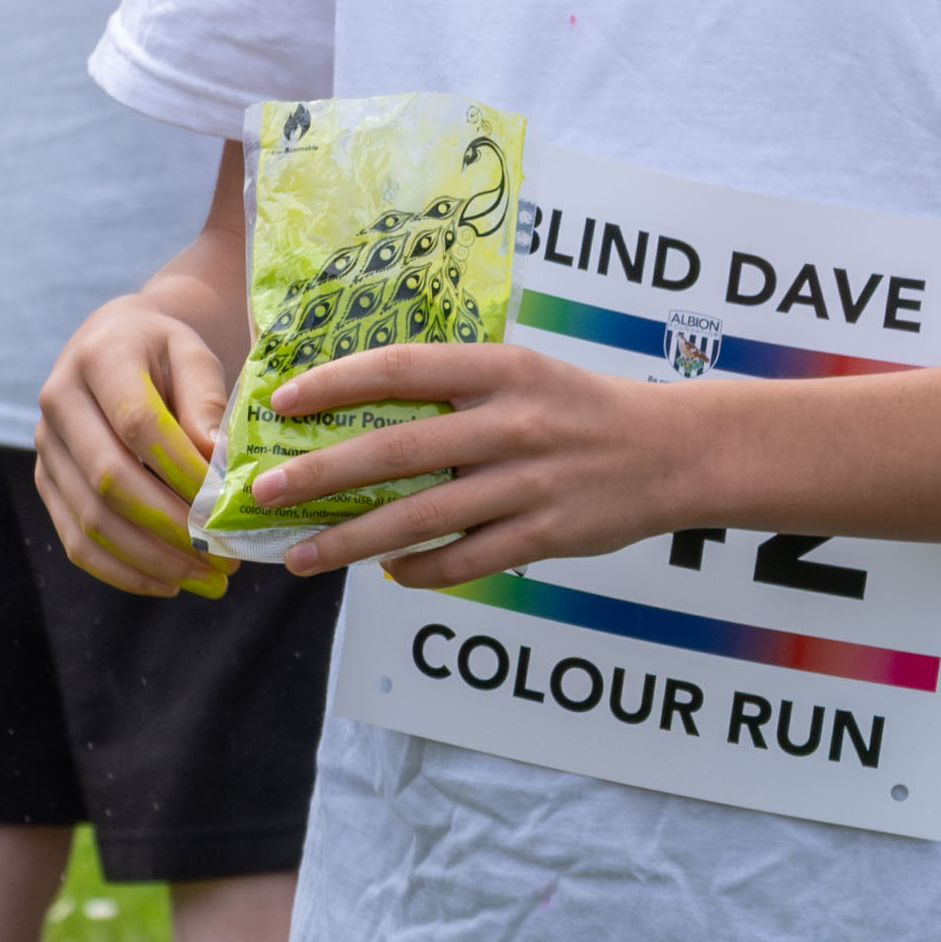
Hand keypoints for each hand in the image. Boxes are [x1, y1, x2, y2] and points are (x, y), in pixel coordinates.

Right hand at [37, 297, 235, 599]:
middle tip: (226, 556)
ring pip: (91, 520)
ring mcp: (46, 446)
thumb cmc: (164, 353)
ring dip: (152, 560)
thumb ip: (206, 402)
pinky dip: (123, 572)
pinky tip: (170, 583)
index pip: (138, 424)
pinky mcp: (47, 482)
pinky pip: (75, 541)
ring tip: (209, 578)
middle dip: (172, 527)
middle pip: (109, 479)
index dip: (182, 471)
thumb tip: (214, 462)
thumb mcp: (194, 355)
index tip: (226, 502)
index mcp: (99, 356)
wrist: (112, 343)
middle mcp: (58, 400)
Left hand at [229, 340, 709, 583]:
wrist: (674, 450)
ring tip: (302, 556)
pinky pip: (465, 561)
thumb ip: (454, 389)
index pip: (401, 368)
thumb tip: (360, 413)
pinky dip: (418, 570)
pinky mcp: (545, 535)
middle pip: (396, 451)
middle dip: (321, 474)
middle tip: (267, 493)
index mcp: (499, 369)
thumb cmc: (580, 407)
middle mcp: (508, 423)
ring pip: (419, 519)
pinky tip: (388, 573)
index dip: (335, 383)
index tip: (281, 402)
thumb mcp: (522, 372)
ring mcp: (527, 484)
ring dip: (351, 541)